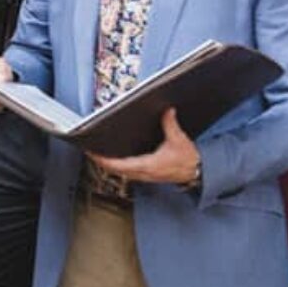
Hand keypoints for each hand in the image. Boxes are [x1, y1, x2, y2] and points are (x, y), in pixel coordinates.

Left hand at [87, 108, 201, 186]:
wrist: (197, 173)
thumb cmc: (188, 160)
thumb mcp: (179, 139)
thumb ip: (170, 124)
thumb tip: (167, 110)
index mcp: (147, 165)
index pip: (119, 164)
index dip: (103, 159)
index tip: (92, 153)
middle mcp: (143, 173)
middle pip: (115, 170)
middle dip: (101, 161)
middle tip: (90, 151)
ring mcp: (145, 176)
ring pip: (121, 172)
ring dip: (109, 164)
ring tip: (99, 154)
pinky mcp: (148, 175)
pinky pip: (128, 172)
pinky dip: (119, 166)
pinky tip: (116, 159)